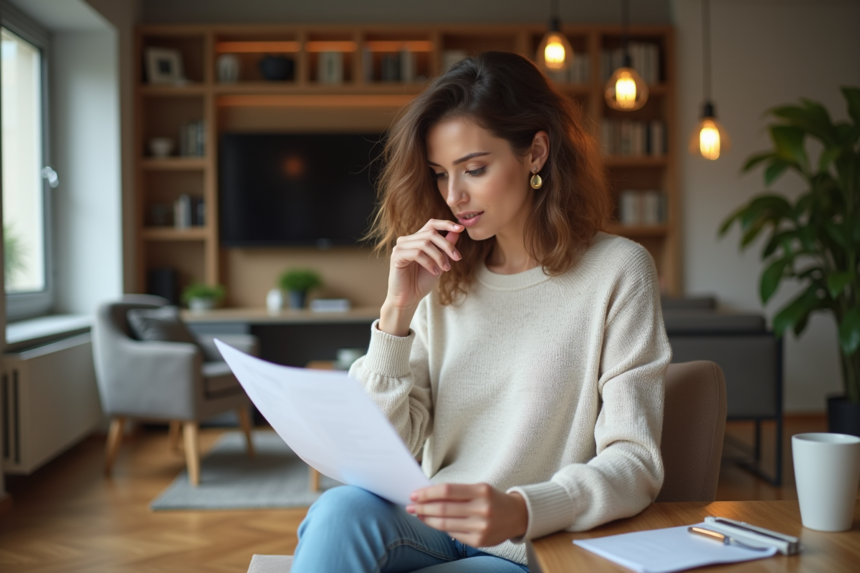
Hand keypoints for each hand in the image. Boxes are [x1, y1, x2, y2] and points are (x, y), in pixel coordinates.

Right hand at [379, 219, 461, 335]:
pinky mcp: (396, 256)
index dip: (446, 224)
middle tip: (457, 258)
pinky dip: (429, 263)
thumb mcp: (439, 262)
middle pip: (431, 233)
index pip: (431, 224)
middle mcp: (407, 240)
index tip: (460, 228)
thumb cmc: (422, 281)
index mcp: (417, 239)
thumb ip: (446, 247)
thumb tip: (457, 231)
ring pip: (425, 243)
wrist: (409, 299)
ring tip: (445, 269)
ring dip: (439, 257)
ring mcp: (400, 247)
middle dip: (447, 245)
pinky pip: (417, 253)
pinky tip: (434, 272)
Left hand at [406, 483, 528, 547]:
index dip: (428, 493)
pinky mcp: (480, 541)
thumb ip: (457, 492)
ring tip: (418, 514)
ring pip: (445, 524)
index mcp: (481, 491)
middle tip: (410, 506)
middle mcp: (482, 509)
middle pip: (443, 508)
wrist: (517, 516)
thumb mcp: (479, 488)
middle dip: (423, 507)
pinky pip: (453, 535)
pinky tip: (434, 523)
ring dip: (427, 519)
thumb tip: (428, 495)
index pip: (447, 490)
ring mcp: (481, 527)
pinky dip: (441, 528)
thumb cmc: (493, 499)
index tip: (414, 494)